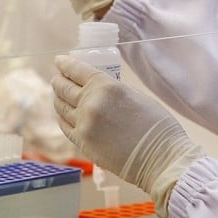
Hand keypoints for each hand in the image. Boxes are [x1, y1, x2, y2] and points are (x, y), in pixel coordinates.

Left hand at [53, 55, 203, 217]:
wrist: (159, 157)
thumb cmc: (156, 125)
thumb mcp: (135, 95)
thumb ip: (113, 90)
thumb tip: (99, 89)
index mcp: (106, 86)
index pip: (77, 70)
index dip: (65, 64)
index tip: (59, 60)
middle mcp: (90, 103)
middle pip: (64, 87)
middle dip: (59, 80)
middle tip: (57, 77)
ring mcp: (83, 124)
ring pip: (61, 107)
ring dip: (58, 98)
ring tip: (59, 95)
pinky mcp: (82, 143)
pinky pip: (65, 126)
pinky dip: (62, 117)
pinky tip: (63, 114)